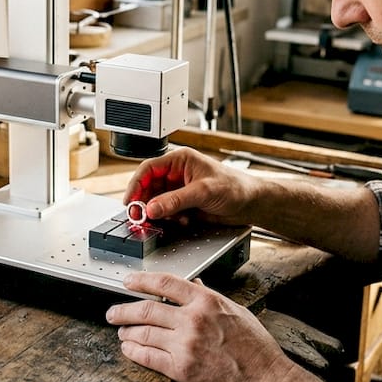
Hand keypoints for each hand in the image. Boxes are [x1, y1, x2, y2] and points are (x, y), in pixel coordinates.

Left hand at [106, 272, 293, 381]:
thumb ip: (211, 298)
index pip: (166, 283)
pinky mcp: (180, 369)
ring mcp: (185, 345)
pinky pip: (147, 357)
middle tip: (114, 313)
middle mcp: (193, 320)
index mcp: (207, 302)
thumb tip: (195, 286)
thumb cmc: (256, 350)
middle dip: (124, 310)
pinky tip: (129, 350)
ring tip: (122, 333)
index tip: (129, 282)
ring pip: (143, 333)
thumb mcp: (237, 312)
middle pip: (146, 309)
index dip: (142, 280)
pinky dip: (133, 352)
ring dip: (127, 332)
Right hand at [124, 147, 258, 224]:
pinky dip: (170, 219)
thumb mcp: (203, 191)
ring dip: (159, 213)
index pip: (148, 169)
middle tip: (140, 217)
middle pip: (149, 187)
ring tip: (168, 219)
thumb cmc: (235, 187)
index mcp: (180, 160)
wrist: (251, 204)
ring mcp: (180, 190)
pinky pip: (167, 213)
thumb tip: (152, 207)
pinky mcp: (185, 205)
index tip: (130, 202)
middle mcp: (177, 174)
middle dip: (145, 203)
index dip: (135, 185)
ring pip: (156, 202)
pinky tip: (183, 221)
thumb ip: (176, 200)